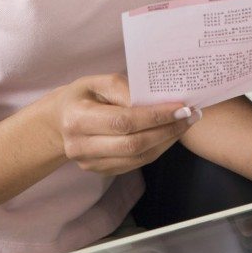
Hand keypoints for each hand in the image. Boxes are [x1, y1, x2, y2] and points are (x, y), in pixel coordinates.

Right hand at [48, 74, 201, 174]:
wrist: (60, 121)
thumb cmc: (83, 96)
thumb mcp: (98, 82)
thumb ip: (123, 88)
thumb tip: (154, 100)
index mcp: (77, 118)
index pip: (123, 121)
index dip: (155, 116)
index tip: (181, 107)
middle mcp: (80, 145)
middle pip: (133, 144)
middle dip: (167, 130)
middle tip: (191, 115)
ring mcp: (89, 163)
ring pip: (138, 158)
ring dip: (166, 141)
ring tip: (186, 123)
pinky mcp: (100, 171)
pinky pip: (135, 163)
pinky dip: (157, 149)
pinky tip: (170, 134)